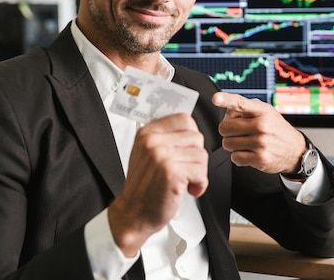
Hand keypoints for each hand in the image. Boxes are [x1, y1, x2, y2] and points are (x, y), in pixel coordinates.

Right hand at [108, 113, 207, 256]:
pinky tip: (188, 189)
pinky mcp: (171, 172)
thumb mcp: (147, 155)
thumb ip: (166, 138)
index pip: (183, 119)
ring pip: (201, 154)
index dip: (192, 136)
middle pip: (196, 137)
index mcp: (147, 133)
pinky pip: (200, 171)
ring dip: (199, 172)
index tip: (188, 150)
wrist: (132, 215)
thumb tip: (190, 129)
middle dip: (197, 157)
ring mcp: (161, 155)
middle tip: (187, 170)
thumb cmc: (143, 188)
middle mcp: (152, 141)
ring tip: (186, 181)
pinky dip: (200, 184)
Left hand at [212, 92, 305, 173]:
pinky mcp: (259, 158)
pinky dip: (238, 157)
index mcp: (261, 111)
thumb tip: (227, 114)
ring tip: (246, 143)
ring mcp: (261, 142)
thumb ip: (244, 109)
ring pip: (227, 144)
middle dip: (227, 131)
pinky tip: (249, 153)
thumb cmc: (275, 129)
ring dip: (233, 144)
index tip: (216, 98)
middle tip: (238, 132)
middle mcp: (261, 125)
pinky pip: (234, 157)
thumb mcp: (265, 112)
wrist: (294, 150)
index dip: (226, 99)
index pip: (240, 103)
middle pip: (224, 127)